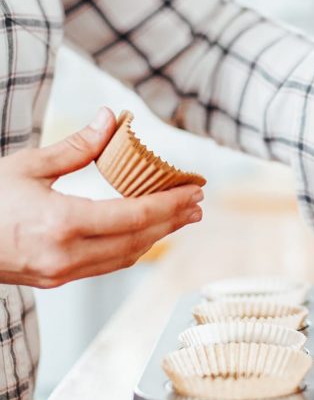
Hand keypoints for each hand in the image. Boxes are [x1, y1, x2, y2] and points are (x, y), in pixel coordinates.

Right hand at [0, 107, 202, 287]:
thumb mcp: (28, 166)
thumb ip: (76, 147)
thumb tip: (111, 119)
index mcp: (61, 223)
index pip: (134, 216)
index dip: (170, 204)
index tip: (195, 191)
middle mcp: (66, 254)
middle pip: (137, 240)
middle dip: (172, 222)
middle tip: (198, 205)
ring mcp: (61, 272)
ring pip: (124, 257)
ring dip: (156, 238)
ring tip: (180, 219)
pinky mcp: (55, 279)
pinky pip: (105, 265)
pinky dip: (131, 248)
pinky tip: (144, 234)